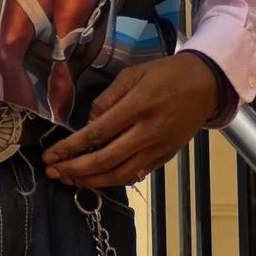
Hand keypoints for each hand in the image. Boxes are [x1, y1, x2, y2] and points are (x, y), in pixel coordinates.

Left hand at [43, 52, 226, 188]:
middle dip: (74, 169)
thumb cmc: (166, 74)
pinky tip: (95, 180)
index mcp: (137, 107)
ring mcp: (157, 148)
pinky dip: (113, 180)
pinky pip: (136, 174)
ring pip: (119, 174)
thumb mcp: (133, 74)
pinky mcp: (165, 157)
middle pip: (104, 159)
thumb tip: (88, 123)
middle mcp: (147, 132)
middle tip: (52, 172)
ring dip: (90, 181)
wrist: (206, 85)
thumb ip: (108, 99)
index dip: (70, 148)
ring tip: (68, 180)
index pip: (96, 134)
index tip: (50, 155)